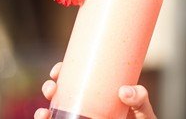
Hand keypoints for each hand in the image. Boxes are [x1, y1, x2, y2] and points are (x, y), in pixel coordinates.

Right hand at [34, 62, 156, 118]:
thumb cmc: (142, 118)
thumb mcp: (142, 104)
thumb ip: (139, 96)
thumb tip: (124, 91)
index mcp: (98, 91)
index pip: (76, 77)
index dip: (62, 72)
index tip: (57, 70)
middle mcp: (86, 105)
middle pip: (61, 94)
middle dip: (50, 89)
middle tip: (51, 88)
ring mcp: (82, 118)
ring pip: (56, 114)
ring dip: (43, 113)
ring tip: (43, 114)